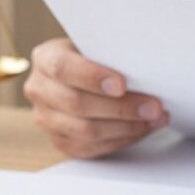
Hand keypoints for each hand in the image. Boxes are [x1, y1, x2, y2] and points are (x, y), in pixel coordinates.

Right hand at [24, 38, 168, 157]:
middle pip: (77, 104)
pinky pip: (92, 148)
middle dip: (121, 107)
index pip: (63, 68)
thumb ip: (110, 54)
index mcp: (46, 58)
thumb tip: (143, 68)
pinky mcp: (60, 141)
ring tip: (155, 118)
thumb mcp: (98, 46)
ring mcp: (46, 119)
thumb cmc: (97, 57)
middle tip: (154, 106)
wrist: (84, 76)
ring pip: (86, 131)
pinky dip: (122, 139)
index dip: (92, 77)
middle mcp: (40, 89)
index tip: (122, 85)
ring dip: (127, 127)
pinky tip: (143, 129)